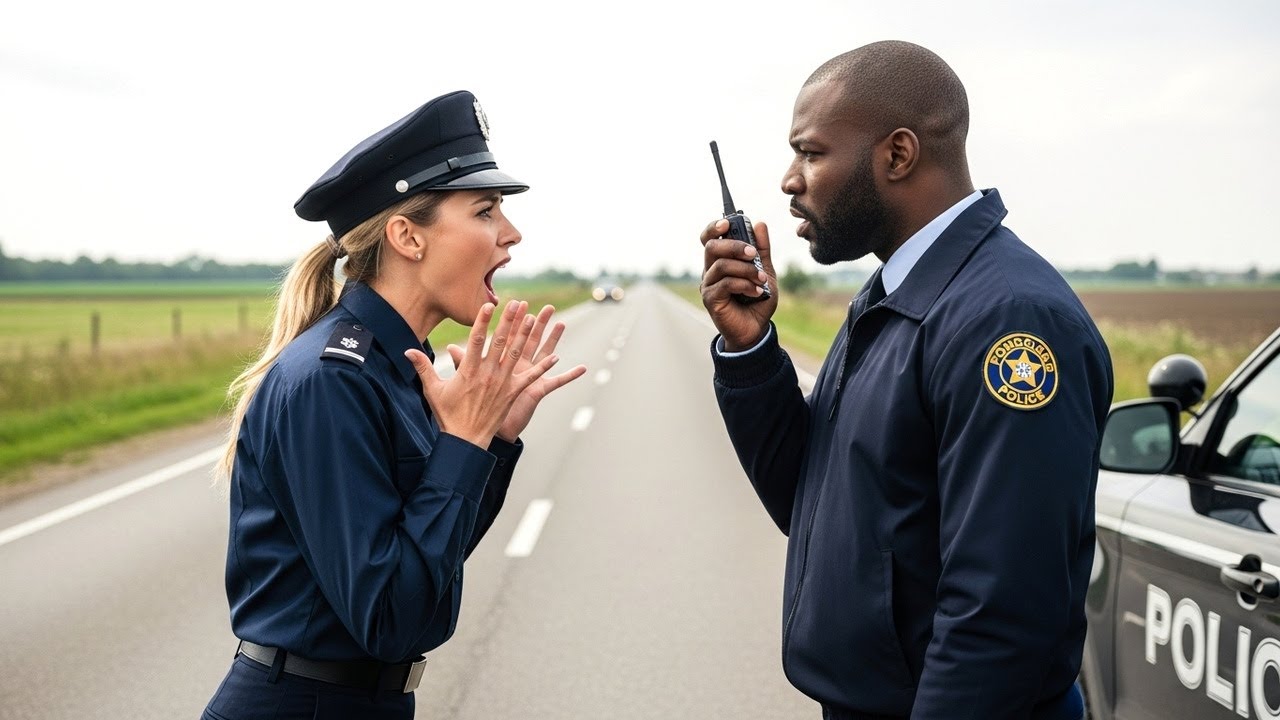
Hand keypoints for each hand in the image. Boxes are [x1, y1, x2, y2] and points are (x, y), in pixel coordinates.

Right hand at [405, 300, 558, 447]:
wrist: (465, 440)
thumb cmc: (448, 414)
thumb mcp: (432, 390)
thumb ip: (422, 367)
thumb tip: (407, 350)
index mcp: (469, 371)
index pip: (476, 340)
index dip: (483, 321)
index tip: (488, 305)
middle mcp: (488, 374)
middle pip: (501, 342)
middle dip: (509, 321)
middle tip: (517, 303)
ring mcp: (502, 384)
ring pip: (517, 355)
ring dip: (526, 336)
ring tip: (533, 319)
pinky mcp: (512, 394)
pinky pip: (531, 379)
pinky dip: (543, 368)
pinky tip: (555, 356)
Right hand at [699, 218, 778, 350]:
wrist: (756, 328)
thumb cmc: (757, 299)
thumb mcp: (765, 270)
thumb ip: (762, 249)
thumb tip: (760, 224)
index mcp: (720, 260)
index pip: (708, 238)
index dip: (714, 227)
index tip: (727, 223)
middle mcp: (710, 270)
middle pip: (711, 247)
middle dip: (734, 246)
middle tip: (752, 254)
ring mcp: (708, 285)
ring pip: (721, 265)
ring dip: (746, 269)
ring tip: (761, 280)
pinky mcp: (711, 299)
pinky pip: (725, 284)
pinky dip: (745, 285)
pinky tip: (757, 292)